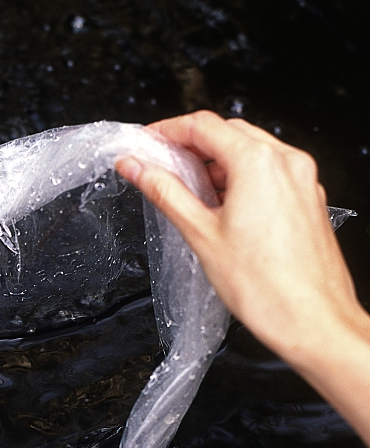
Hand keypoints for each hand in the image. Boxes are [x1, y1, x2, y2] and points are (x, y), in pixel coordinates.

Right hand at [116, 111, 369, 445]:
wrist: (312, 320)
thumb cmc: (264, 285)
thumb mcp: (199, 233)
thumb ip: (165, 191)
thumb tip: (136, 167)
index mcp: (259, 163)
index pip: (204, 126)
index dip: (167, 131)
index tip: (144, 143)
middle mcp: (287, 163)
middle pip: (228, 132)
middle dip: (190, 144)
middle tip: (157, 164)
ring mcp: (302, 180)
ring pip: (250, 151)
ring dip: (214, 161)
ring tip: (185, 188)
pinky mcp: (307, 199)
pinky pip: (269, 172)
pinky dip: (239, 177)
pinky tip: (217, 204)